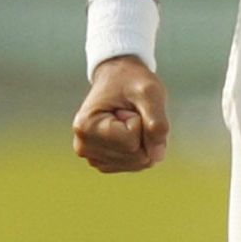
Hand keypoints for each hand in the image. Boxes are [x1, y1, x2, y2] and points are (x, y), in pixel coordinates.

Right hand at [72, 57, 169, 172]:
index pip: (132, 142)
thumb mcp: (150, 92)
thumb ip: (157, 123)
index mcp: (86, 127)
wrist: (118, 77)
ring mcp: (92, 157)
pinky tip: (129, 131)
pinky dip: (141, 147)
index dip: (141, 120)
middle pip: (135, 156)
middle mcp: (83, 146)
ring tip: (128, 119)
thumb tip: (157, 157)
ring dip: (143, 139)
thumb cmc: (132, 81)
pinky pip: (135, 164)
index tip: (127, 105)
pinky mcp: (103, 162)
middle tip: (130, 112)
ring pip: (137, 162)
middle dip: (144, 132)